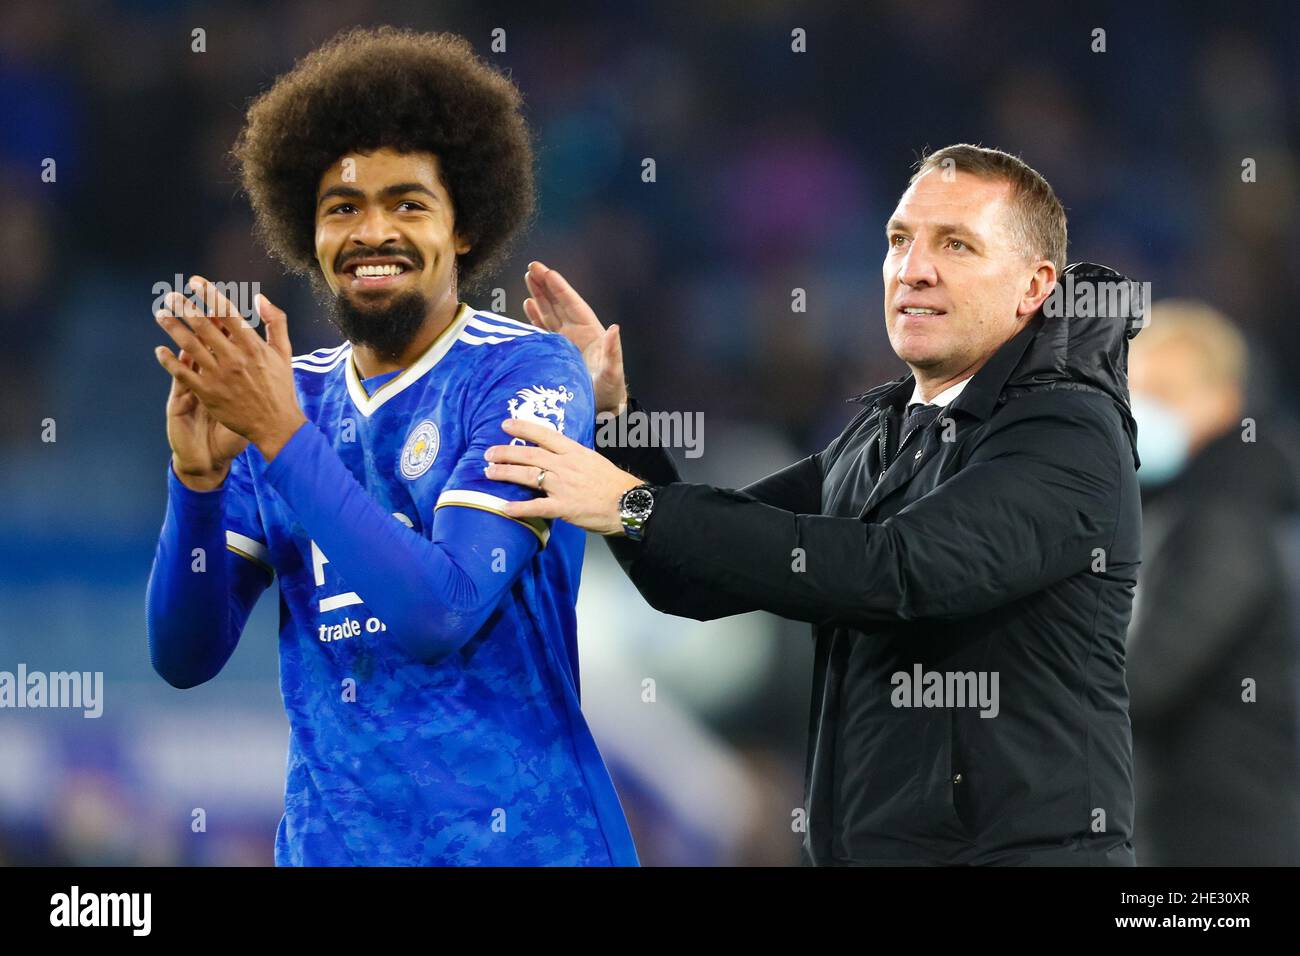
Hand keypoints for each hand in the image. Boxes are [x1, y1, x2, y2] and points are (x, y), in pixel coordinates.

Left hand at [154, 276, 306, 463]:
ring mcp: (219, 376)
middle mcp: (234, 359)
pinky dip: (169, 361)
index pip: (227, 313)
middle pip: (204, 325)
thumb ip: (275, 322)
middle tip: (169, 295)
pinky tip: (159, 350)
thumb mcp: (285, 352)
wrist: (276, 425)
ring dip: (173, 328)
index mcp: (253, 346)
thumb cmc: (281, 388)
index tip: (194, 281)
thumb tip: (260, 298)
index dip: (209, 294)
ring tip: (161, 314)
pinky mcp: (208, 394)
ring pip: (190, 346)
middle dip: (184, 307)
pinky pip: (183, 374)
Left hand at [484, 419, 642, 534]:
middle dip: (505, 453)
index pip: (544, 435)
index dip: (523, 429)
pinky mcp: (563, 507)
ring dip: (505, 474)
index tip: (505, 425)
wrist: (628, 503)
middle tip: (488, 453)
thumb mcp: (593, 459)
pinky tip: (503, 507)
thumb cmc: (613, 482)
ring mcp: (562, 486)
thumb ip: (572, 457)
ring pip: (527, 476)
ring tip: (489, 473)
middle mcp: (564, 465)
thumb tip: (556, 455)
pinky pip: (536, 507)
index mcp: (573, 451)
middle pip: (529, 455)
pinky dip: (518, 508)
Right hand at [523, 261, 626, 414]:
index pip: (573, 305)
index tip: (548, 272)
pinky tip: (527, 305)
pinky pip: (544, 329)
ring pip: (550, 313)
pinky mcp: (556, 351)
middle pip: (559, 303)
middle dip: (546, 285)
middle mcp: (577, 333)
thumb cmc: (609, 392)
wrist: (600, 409)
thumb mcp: (612, 372)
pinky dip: (536, 317)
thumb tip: (614, 329)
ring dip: (540, 296)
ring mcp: (566, 341)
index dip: (560, 289)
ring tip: (529, 279)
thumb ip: (613, 352)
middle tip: (532, 267)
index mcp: (590, 333)